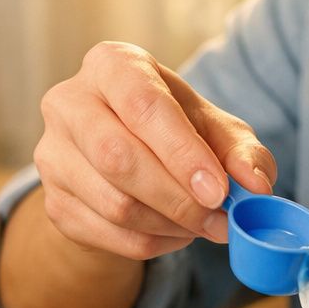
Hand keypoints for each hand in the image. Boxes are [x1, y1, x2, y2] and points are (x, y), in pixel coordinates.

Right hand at [34, 41, 278, 260]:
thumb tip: (257, 185)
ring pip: (114, 203)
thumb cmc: (173, 131)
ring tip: (202, 223)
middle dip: (178, 197)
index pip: (143, 106)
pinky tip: (174, 232)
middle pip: (119, 158)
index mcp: (111, 65)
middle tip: (219, 219)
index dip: (183, 153)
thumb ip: (242, 151)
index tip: (219, 190)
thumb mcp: (214, 129)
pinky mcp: (52, 201)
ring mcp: (52, 155)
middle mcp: (69, 102)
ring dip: (170, 224)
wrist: (123, 161)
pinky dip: (152, 242)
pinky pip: (107, 234)